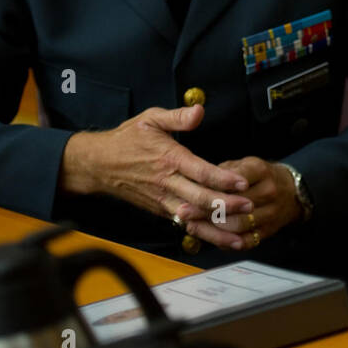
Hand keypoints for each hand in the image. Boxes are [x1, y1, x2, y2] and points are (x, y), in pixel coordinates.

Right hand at [60, 105, 252, 222]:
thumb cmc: (127, 139)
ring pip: (192, 216)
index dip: (222, 179)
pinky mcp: (158, 209)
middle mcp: (166, 182)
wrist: (97, 164)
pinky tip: (218, 237)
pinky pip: (182, 222)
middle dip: (226, 205)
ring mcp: (162, 199)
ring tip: (239, 235)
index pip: (200, 172)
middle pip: (199, 198)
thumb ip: (178, 116)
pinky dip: (200, 231)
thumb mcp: (150, 118)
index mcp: (168, 158)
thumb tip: (199, 110)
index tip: (242, 183)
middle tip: (250, 206)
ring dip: (215, 227)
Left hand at [180, 157, 300, 250]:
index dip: (210, 190)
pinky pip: (247, 241)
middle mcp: (268, 191)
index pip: (233, 182)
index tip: (188, 194)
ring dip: (212, 229)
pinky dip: (228, 243)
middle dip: (205, 212)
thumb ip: (221, 173)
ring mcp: (271, 212)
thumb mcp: (243, 164)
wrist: (291, 190)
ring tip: (192, 226)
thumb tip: (196, 184)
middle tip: (183, 213)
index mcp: (260, 170)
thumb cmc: (258, 176)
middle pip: (233, 206)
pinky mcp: (269, 230)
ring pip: (238, 225)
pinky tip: (212, 240)